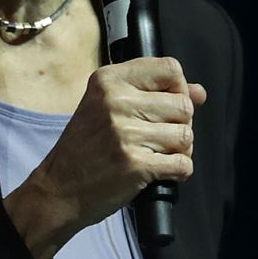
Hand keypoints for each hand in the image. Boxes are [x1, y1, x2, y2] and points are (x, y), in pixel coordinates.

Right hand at [4, 56, 205, 258]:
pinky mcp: (135, 164)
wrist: (58, 190)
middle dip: (180, 124)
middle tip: (159, 138)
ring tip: (157, 155)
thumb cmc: (85, 148)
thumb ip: (154, 94)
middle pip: (183, 105)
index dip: (179, 89)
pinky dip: (179, 171)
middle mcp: (116, 101)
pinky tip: (160, 171)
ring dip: (179, 150)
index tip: (167, 106)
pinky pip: (183, 164)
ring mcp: (125, 133)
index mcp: (108, 80)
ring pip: (186, 136)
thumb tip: (199, 92)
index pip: (170, 69)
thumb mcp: (108, 107)